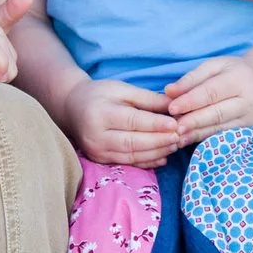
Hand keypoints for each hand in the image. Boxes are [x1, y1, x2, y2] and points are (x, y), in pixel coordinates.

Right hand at [65, 78, 181, 168]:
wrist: (72, 108)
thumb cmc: (99, 94)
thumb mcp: (122, 89)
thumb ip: (148, 99)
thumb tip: (174, 107)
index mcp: (100, 113)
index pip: (132, 121)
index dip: (155, 125)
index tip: (176, 124)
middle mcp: (96, 136)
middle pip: (133, 142)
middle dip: (159, 141)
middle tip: (180, 137)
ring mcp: (97, 151)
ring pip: (132, 156)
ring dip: (156, 153)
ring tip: (175, 146)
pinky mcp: (100, 160)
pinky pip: (127, 163)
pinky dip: (147, 163)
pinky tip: (163, 158)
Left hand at [165, 53, 252, 146]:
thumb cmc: (232, 71)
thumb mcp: (213, 66)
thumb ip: (191, 79)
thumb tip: (169, 92)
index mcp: (240, 79)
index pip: (212, 92)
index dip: (191, 101)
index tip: (171, 108)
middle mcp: (249, 100)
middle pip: (217, 114)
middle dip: (193, 121)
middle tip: (173, 127)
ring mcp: (251, 118)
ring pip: (220, 128)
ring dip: (196, 133)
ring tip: (177, 136)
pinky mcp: (250, 130)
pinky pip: (223, 135)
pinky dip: (204, 138)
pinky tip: (188, 139)